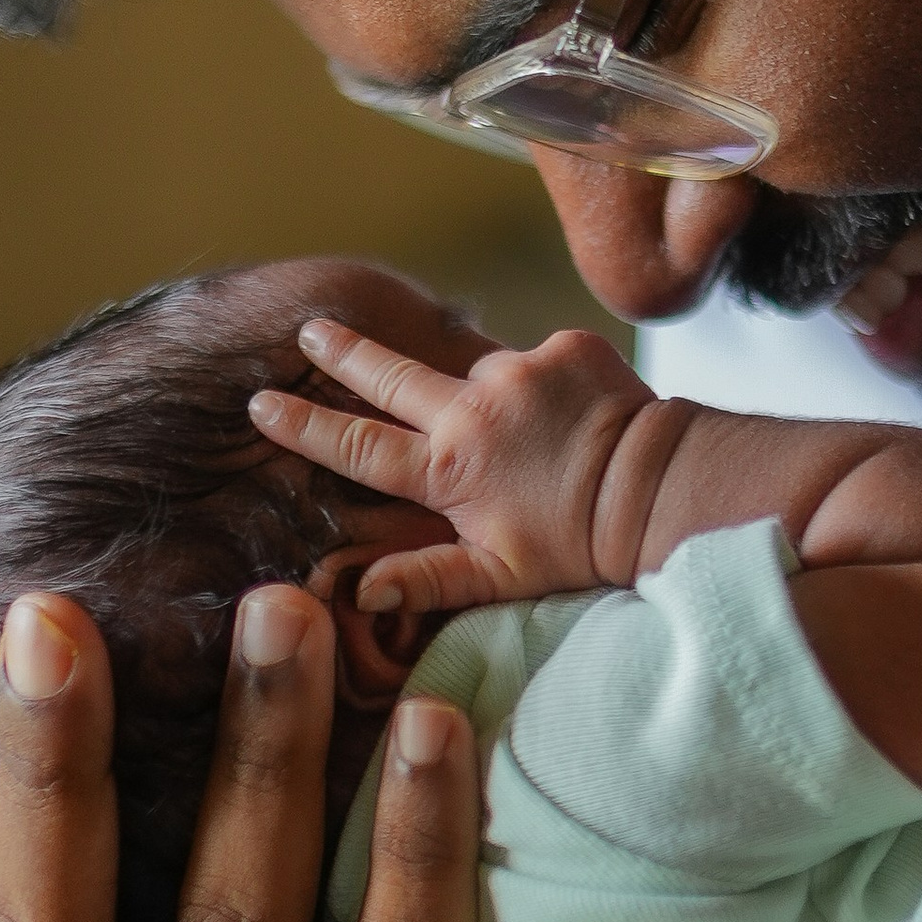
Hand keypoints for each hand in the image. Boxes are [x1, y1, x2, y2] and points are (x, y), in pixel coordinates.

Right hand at [251, 321, 654, 617]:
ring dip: (484, 396)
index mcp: (450, 469)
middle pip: (390, 375)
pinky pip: (534, 361)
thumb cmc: (578, 544)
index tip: (261, 403)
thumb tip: (359, 591)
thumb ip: (427, 578)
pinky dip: (540, 386)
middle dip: (344, 353)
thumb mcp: (499, 576)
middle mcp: (474, 409)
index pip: (358, 445)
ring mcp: (519, 370)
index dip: (305, 426)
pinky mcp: (564, 346)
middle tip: (309, 330)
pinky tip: (569, 420)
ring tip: (524, 435)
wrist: (660, 491)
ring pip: (478, 373)